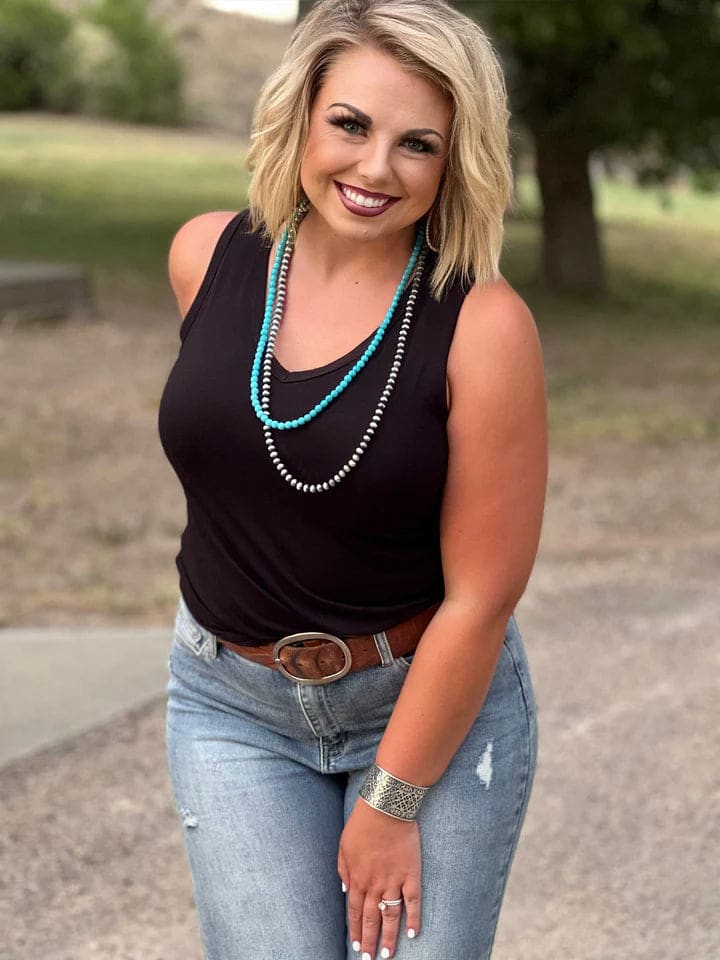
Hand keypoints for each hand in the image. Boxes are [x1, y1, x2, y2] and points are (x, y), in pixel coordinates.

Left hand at [337, 797, 421, 958]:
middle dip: (369, 941)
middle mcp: (374, 885)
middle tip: (369, 959)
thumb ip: (343, 871)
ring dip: (388, 938)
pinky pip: (413, 902)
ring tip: (387, 955)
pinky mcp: (411, 875)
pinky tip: (414, 934)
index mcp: (357, 879)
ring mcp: (393, 881)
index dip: (356, 930)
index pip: (355, 912)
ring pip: (390, 917)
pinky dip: (414, 918)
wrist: (385, 809)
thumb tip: (346, 891)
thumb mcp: (343, 847)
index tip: (356, 946)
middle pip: (371, 919)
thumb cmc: (362, 825)